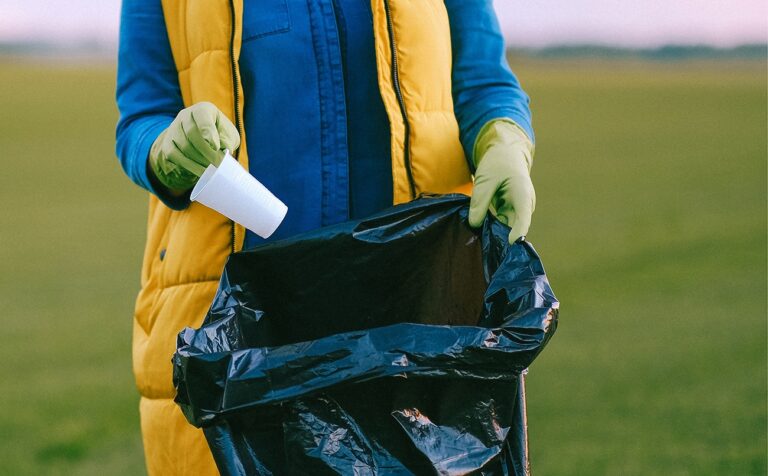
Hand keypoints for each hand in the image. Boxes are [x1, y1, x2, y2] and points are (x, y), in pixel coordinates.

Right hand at [149, 102, 239, 191]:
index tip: (216, 146)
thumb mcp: (228, 134)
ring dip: (199, 160)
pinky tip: (201, 172)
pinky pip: (174, 155)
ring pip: (183, 145)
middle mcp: (185, 115)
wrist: (202, 140)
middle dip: (206, 151)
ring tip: (212, 168)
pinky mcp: (167, 143)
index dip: (208, 131)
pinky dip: (189, 165)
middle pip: (192, 133)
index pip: (202, 116)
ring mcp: (174, 128)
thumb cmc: (220, 135)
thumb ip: (228, 138)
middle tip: (218, 163)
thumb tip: (226, 148)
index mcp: (203, 109)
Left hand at [468, 120, 534, 243]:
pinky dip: (492, 228)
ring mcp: (518, 209)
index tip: (510, 244)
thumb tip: (474, 225)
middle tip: (485, 248)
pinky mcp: (510, 211)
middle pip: (515, 227)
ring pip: (508, 227)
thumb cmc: (497, 163)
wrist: (505, 154)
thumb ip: (480, 202)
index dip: (518, 233)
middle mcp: (524, 205)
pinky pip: (502, 224)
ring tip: (479, 240)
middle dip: (502, 238)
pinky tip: (480, 232)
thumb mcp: (485, 180)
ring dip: (496, 233)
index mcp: (523, 194)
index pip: (523, 218)